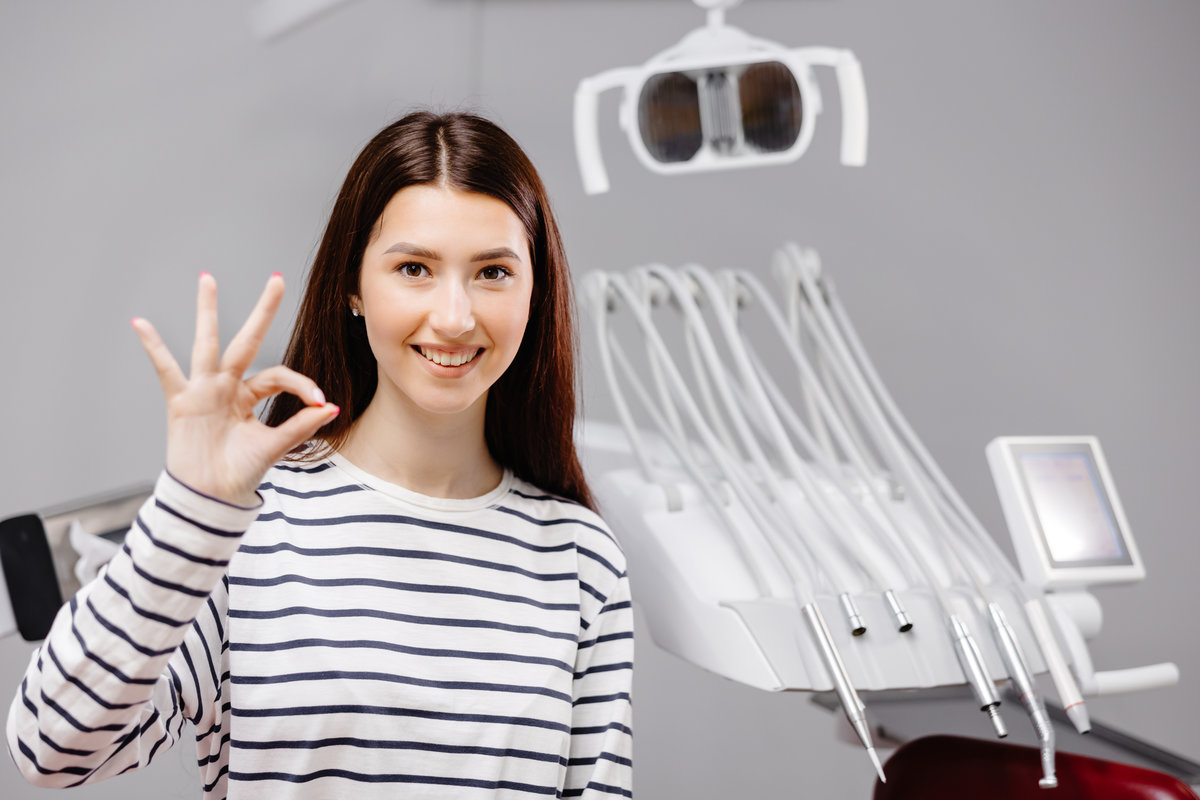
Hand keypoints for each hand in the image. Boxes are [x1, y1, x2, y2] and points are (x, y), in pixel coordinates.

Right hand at [131, 272, 337, 505]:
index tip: (320, 401)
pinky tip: (140, 323)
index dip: (301, 384)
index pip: (278, 376)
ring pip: (207, 343)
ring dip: (208, 311)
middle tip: (276, 280)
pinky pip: (166, 370)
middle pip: (246, 341)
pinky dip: (153, 348)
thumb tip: (330, 407)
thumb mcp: (274, 447)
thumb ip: (300, 426)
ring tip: (208, 278)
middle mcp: (227, 386)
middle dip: (262, 312)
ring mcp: (203, 390)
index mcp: (250, 396)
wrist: (211, 498)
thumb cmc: (240, 472)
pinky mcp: (182, 402)